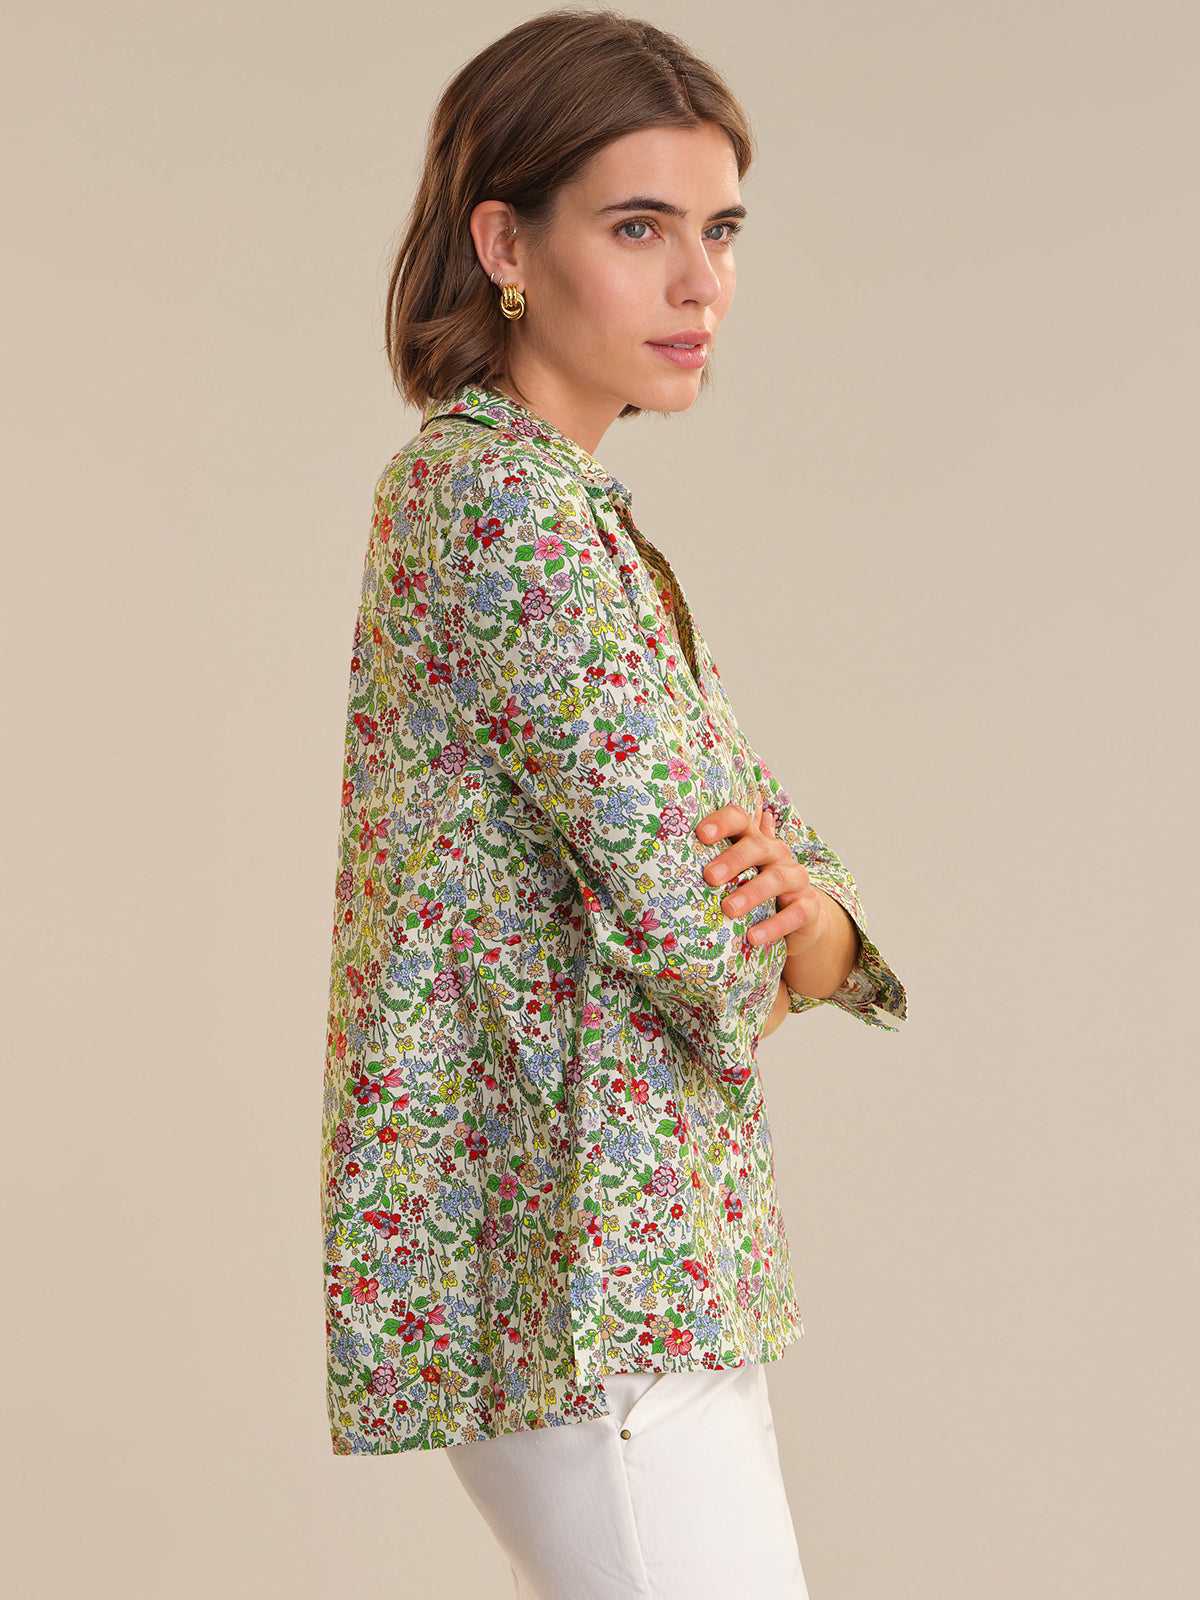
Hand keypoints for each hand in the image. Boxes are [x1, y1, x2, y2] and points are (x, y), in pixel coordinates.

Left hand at [695, 800, 826, 952]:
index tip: (700, 834)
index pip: (740, 820)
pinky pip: (795, 914)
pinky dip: (774, 925)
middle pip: (757, 847)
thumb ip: (717, 855)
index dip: (722, 823)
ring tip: (728, 909)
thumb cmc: (758, 890)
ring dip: (752, 893)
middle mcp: (778, 854)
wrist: (800, 919)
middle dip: (733, 860)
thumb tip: (680, 833)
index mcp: (756, 841)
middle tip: (709, 877)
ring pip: (777, 879)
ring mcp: (796, 879)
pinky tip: (753, 937)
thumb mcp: (739, 871)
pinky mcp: (808, 907)